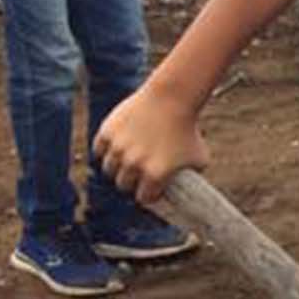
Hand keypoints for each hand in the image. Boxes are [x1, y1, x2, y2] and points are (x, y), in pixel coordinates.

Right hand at [94, 83, 208, 203]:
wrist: (172, 100)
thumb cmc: (188, 130)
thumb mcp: (199, 159)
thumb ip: (191, 178)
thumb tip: (187, 192)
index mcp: (155, 175)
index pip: (143, 198)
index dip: (149, 196)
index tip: (152, 190)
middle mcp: (134, 164)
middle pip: (124, 185)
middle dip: (132, 183)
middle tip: (138, 177)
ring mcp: (118, 148)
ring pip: (109, 170)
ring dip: (118, 169)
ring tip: (127, 163)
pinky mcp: (107, 132)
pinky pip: (99, 151)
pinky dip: (105, 152)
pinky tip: (115, 150)